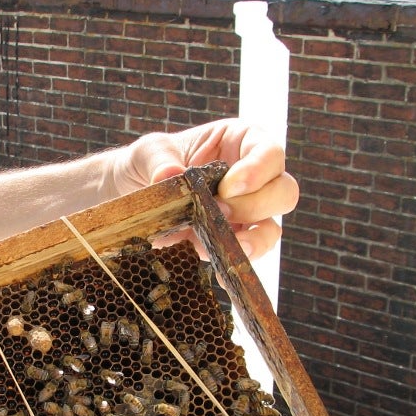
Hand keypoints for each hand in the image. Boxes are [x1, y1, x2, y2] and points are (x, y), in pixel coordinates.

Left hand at [110, 118, 298, 259]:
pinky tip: (221, 273)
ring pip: (272, 229)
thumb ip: (159, 160)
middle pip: (284, 192)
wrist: (132, 194)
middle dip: (256, 205)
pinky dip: (237, 264)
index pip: (270, 153)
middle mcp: (253, 178)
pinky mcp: (231, 241)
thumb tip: (169, 175)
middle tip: (220, 210)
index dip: (257, 171)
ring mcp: (246, 212)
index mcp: (241, 142)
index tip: (228, 187)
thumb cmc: (148, 162)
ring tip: (226, 245)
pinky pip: (248, 255)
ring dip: (254, 240)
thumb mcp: (148, 152)